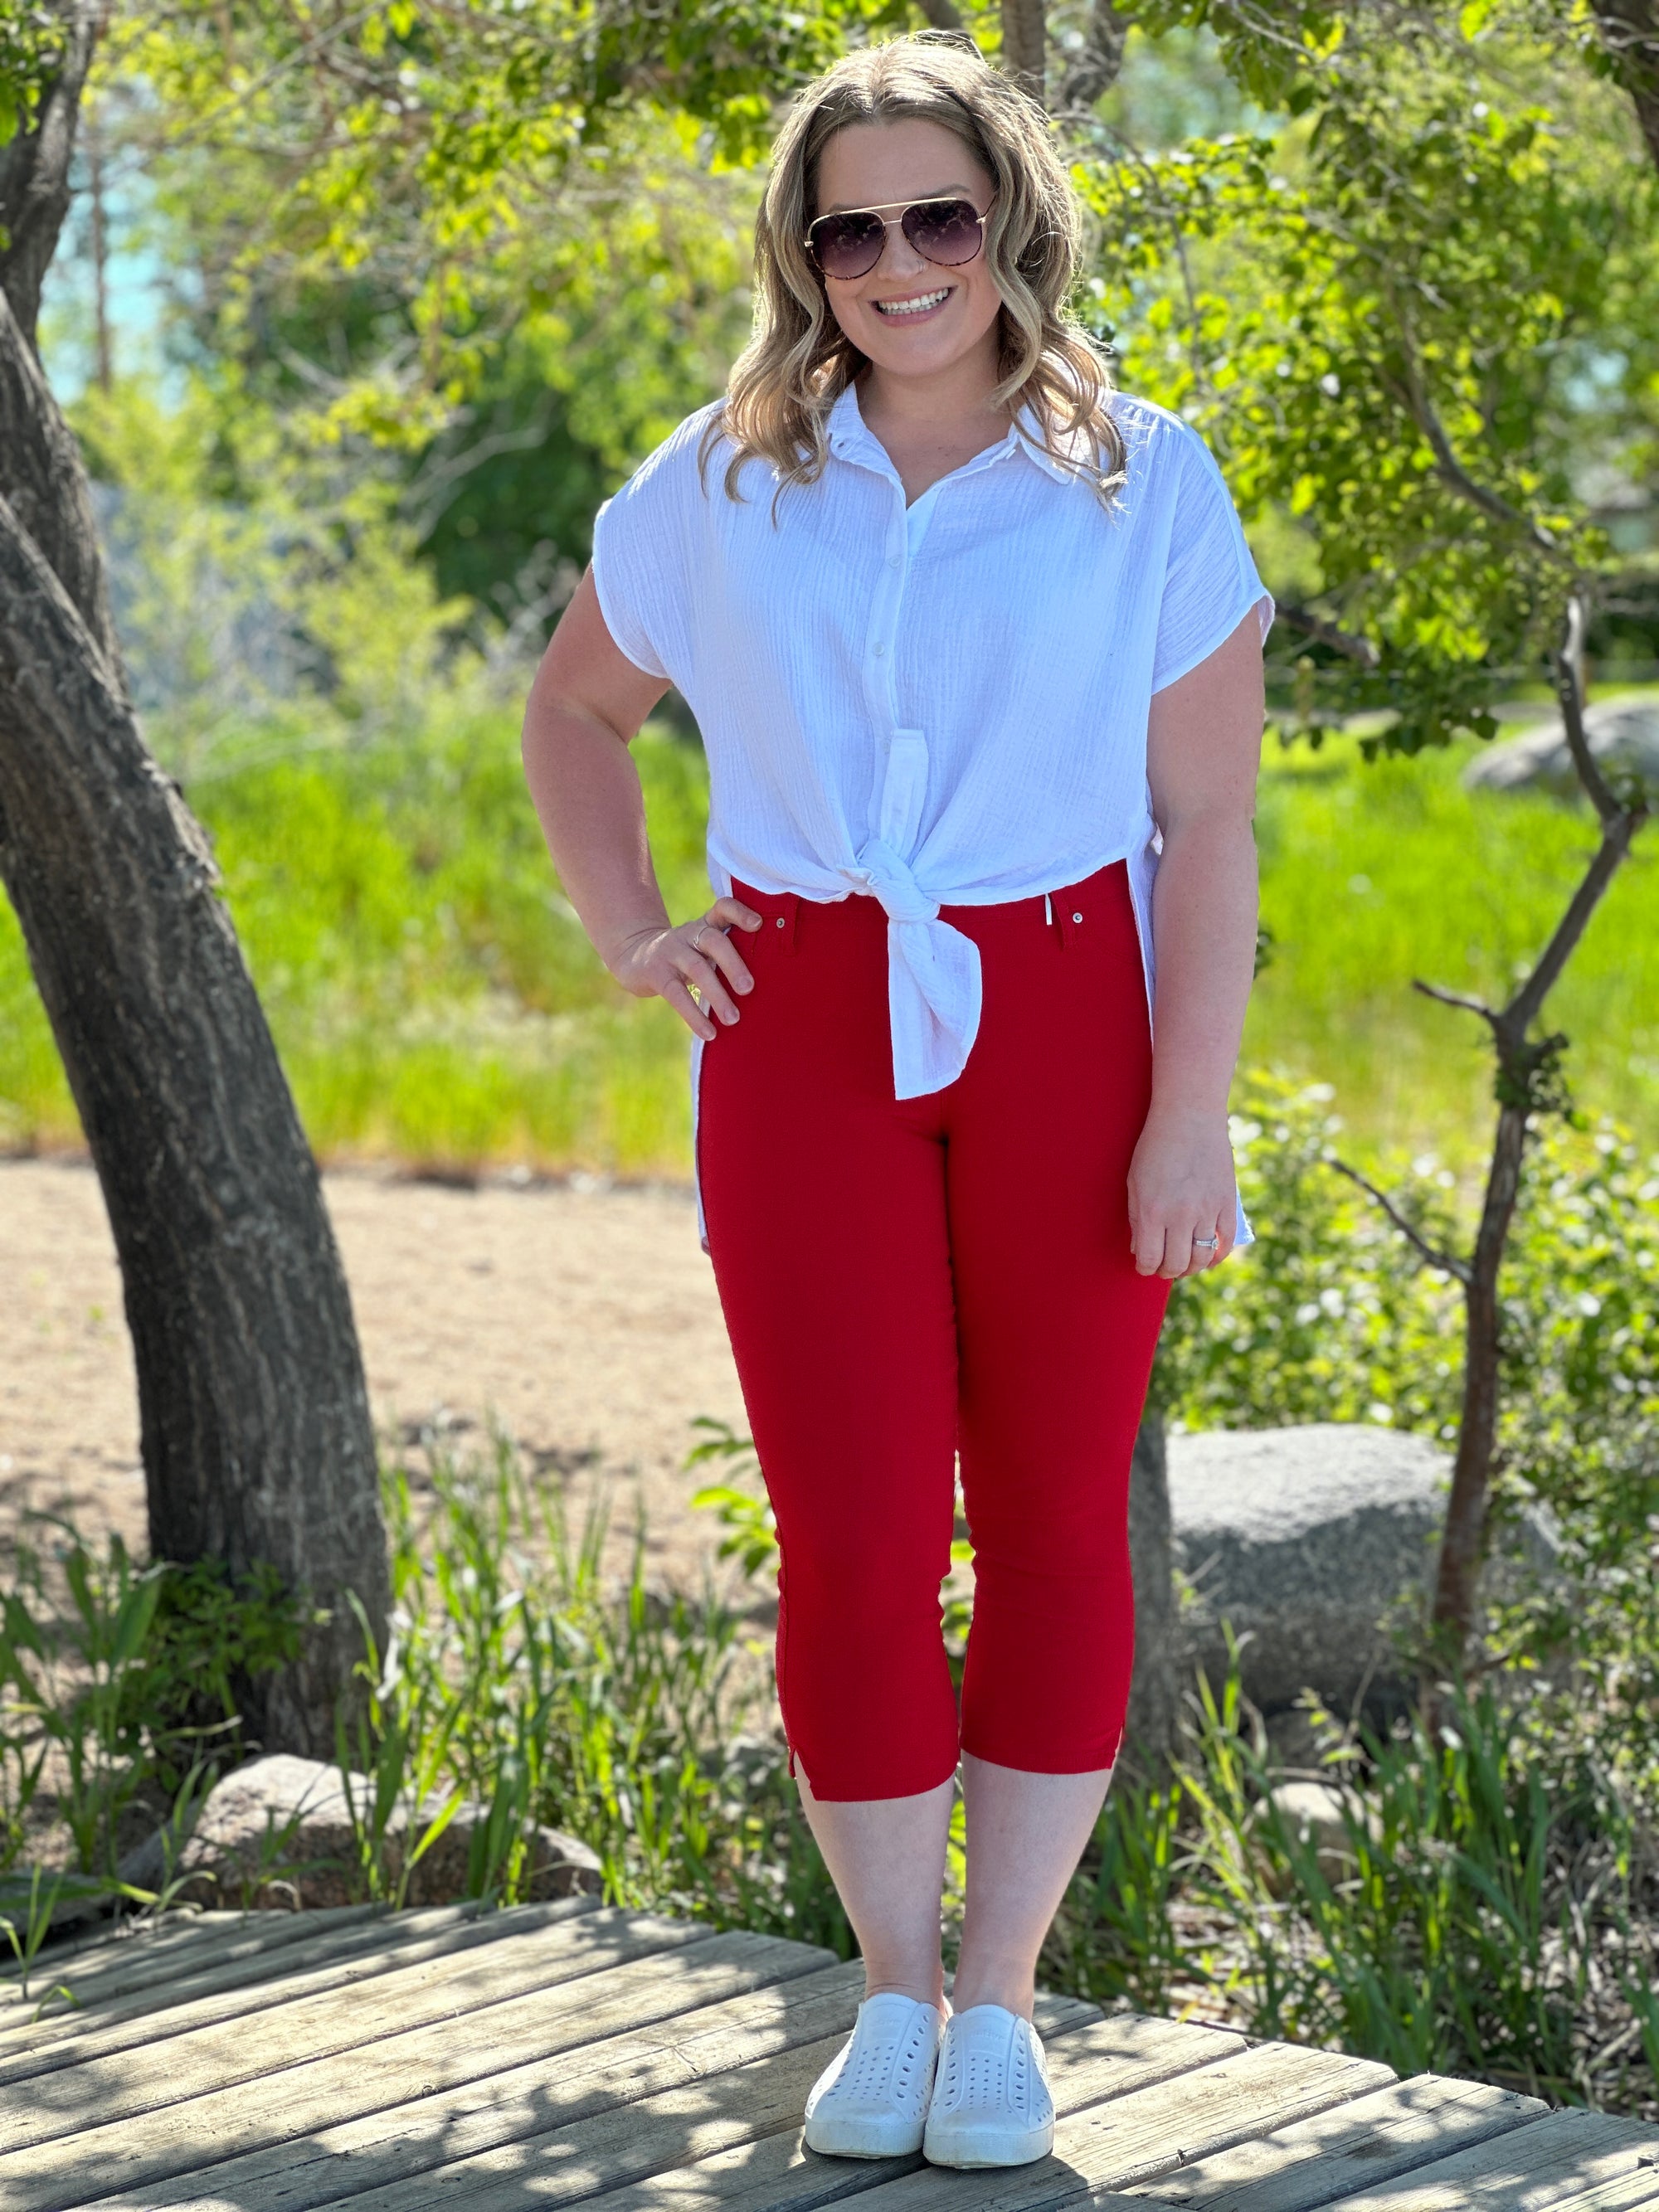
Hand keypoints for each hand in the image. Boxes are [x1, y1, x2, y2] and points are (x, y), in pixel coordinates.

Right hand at [610, 897, 761, 1040]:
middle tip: (749, 988)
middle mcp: (690, 933)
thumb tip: (764, 986)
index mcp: (707, 925)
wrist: (635, 956)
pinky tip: (709, 1033)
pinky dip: (694, 1015)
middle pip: (714, 941)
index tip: (758, 925)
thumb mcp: (704, 946)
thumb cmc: (686, 956)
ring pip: (697, 969)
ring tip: (733, 1019)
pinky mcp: (656, 973)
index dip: (740, 912)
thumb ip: (728, 954)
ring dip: (717, 995)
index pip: (723, 908)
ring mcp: (671, 952)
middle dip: (733, 964)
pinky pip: (676, 995)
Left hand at [1127, 1105, 1237, 1278]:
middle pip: (1176, 1264)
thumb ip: (1136, 1218)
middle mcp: (1180, 1215)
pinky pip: (1225, 1243)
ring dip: (1191, 1268)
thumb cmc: (1155, 1147)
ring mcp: (1206, 1211)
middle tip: (1164, 1266)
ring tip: (1184, 1264)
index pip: (1149, 1259)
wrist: (1189, 1117)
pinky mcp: (1227, 1204)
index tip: (1146, 1266)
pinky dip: (1217, 1256)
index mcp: (1151, 1210)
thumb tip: (1140, 1250)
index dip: (1146, 1269)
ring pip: (1201, 1259)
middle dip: (1167, 1271)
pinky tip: (1208, 1258)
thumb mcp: (1135, 1181)